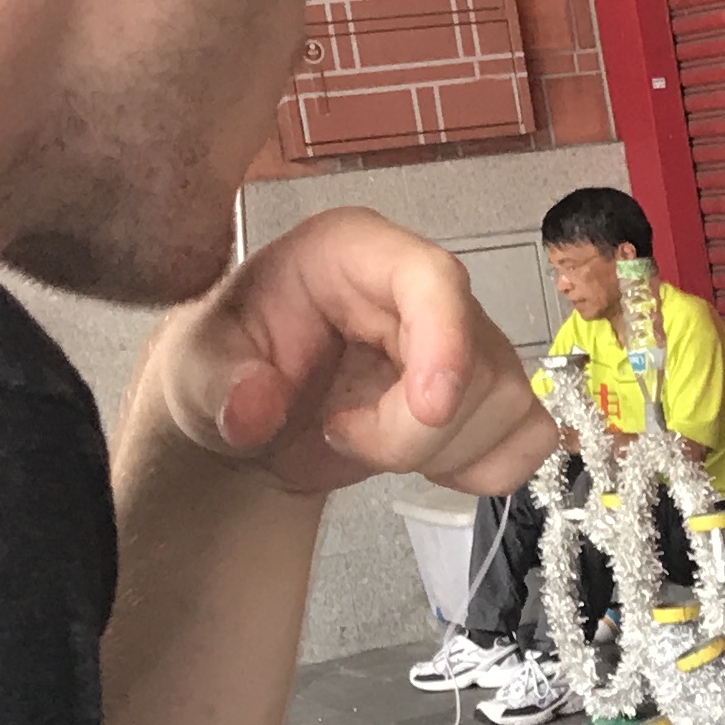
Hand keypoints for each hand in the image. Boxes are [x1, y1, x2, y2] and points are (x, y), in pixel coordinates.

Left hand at [150, 208, 556, 500]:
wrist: (251, 417)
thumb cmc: (229, 369)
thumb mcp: (193, 372)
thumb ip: (217, 385)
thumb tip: (253, 407)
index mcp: (355, 254)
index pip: (434, 277)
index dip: (446, 340)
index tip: (428, 407)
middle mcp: (423, 290)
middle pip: (478, 362)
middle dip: (414, 431)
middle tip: (341, 434)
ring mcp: (467, 342)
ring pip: (510, 406)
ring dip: (440, 454)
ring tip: (370, 443)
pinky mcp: (488, 395)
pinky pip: (531, 439)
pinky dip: (485, 470)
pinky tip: (426, 462)